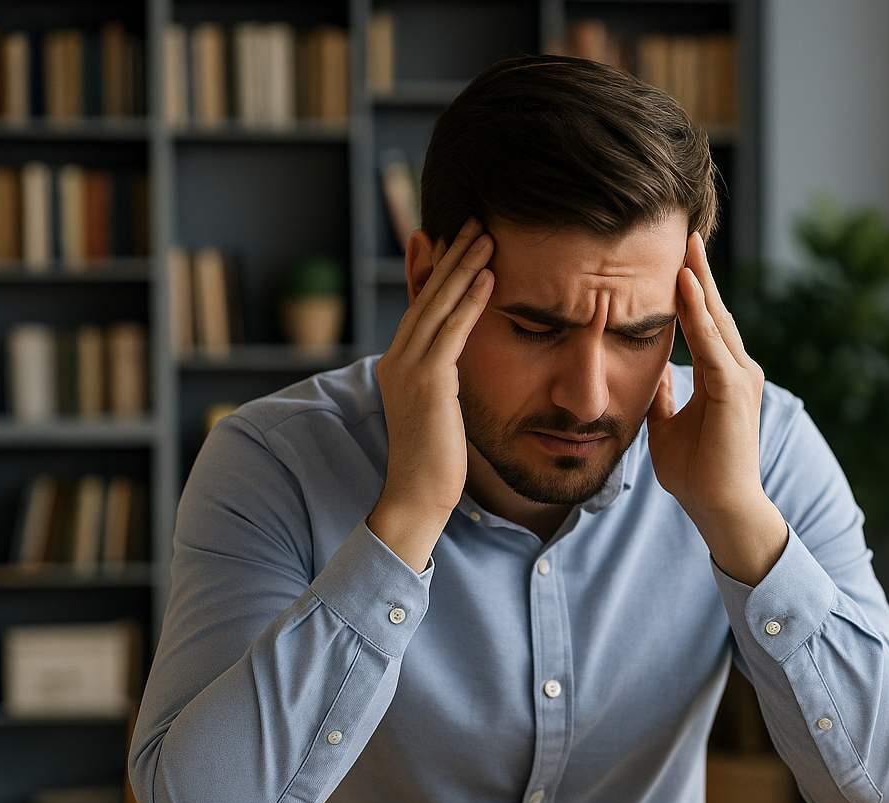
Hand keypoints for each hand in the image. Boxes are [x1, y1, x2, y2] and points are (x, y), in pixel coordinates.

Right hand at [368, 220, 494, 571]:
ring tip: (485, 233)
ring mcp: (409, 368)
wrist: (417, 498)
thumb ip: (445, 385)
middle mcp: (398, 359)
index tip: (450, 237)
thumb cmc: (436, 465)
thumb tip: (459, 371)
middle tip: (473, 219)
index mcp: (400, 364)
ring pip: (438, 304)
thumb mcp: (440, 413)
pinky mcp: (428, 382)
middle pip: (426, 294)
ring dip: (463, 266)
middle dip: (450, 255)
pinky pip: (452, 331)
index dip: (434, 269)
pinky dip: (470, 301)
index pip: (419, 305)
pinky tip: (489, 276)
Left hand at [648, 234, 787, 585]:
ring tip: (685, 243)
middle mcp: (737, 369)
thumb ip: (662, 394)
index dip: (689, 289)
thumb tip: (650, 371)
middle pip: (714, 309)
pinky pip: (711, 342)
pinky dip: (698, 312)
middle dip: (698, 271)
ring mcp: (740, 377)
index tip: (673, 256)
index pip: (704, 321)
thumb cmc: (697, 472)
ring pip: (715, 318)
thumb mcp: (666, 424)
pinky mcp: (734, 389)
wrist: (720, 507)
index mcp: (722, 375)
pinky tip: (684, 283)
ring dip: (698, 280)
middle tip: (685, 230)